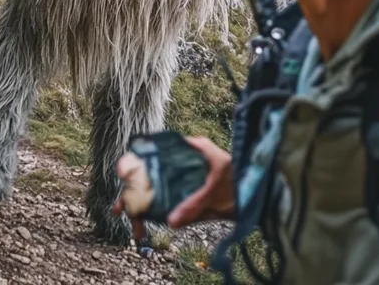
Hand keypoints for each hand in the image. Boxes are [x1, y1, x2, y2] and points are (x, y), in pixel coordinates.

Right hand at [111, 136, 234, 230]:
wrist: (258, 198)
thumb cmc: (241, 182)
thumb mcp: (217, 190)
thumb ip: (195, 203)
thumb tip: (170, 222)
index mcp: (189, 149)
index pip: (157, 149)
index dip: (137, 158)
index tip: (122, 171)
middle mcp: (181, 163)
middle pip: (150, 173)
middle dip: (133, 192)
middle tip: (120, 209)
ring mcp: (181, 181)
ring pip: (154, 192)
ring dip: (140, 209)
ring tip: (134, 227)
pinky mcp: (184, 198)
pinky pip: (163, 207)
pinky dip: (152, 218)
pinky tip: (143, 229)